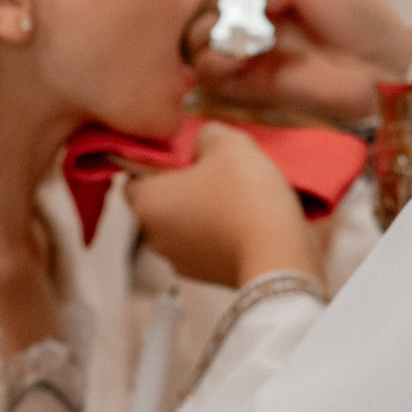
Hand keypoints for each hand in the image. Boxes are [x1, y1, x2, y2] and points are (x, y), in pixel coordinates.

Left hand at [122, 123, 322, 287]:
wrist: (279, 257)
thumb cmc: (245, 198)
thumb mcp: (229, 143)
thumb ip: (207, 134)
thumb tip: (202, 144)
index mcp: (146, 203)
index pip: (131, 175)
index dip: (156, 160)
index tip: (184, 153)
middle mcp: (154, 236)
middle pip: (160, 200)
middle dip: (184, 184)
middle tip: (216, 169)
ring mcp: (179, 261)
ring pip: (184, 223)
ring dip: (203, 209)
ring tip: (237, 194)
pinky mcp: (206, 276)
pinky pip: (206, 244)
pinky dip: (219, 231)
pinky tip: (245, 218)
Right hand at [190, 0, 411, 123]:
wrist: (384, 65)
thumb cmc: (361, 14)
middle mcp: (251, 18)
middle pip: (210, 0)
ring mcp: (247, 52)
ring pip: (198, 37)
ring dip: (213, 26)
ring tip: (250, 27)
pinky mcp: (248, 86)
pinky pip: (209, 76)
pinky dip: (211, 63)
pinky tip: (231, 57)